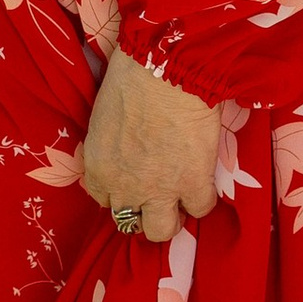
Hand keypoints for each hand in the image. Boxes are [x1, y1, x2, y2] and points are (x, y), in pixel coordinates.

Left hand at [79, 12, 221, 239]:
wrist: (165, 71)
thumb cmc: (131, 78)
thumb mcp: (104, 115)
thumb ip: (111, 143)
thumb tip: (122, 145)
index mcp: (98, 168)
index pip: (103, 198)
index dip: (120, 191)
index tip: (131, 181)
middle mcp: (124, 187)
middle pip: (128, 222)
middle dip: (142, 210)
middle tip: (156, 193)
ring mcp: (160, 190)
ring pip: (162, 230)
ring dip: (170, 217)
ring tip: (180, 199)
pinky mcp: (193, 183)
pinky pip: (200, 209)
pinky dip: (203, 199)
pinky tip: (204, 183)